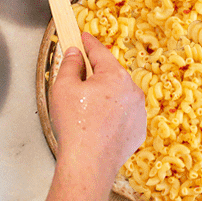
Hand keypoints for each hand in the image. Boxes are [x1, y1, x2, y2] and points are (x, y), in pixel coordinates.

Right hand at [35, 32, 145, 200]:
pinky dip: (113, 115)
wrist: (89, 163)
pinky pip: (124, 114)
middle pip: (111, 74)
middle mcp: (132, 90)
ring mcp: (138, 112)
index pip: (100, 52)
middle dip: (95, 74)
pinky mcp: (138, 130)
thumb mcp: (63, 88)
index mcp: (115, 76)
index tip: (82, 37)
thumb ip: (69, 64)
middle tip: (78, 79)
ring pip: (119, 95)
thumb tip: (74, 54)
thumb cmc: (75, 125)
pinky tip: (97, 124)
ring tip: (86, 110)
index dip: (88, 43)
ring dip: (105, 96)